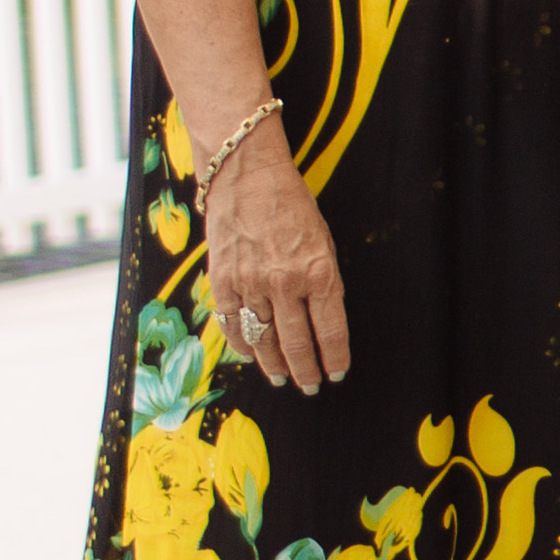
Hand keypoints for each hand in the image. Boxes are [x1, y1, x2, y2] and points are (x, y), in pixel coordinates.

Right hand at [200, 127, 349, 394]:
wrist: (247, 173)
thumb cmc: (291, 204)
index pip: (331, 330)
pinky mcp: (223, 280)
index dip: (334, 357)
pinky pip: (232, 324)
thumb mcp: (322, 240)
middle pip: (297, 343)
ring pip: (264, 339)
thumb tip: (320, 320)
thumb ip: (321, 281)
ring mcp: (251, 284)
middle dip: (306, 370)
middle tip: (310, 386)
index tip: (336, 373)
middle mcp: (285, 283)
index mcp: (319, 272)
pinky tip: (251, 355)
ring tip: (282, 378)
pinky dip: (242, 344)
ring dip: (274, 365)